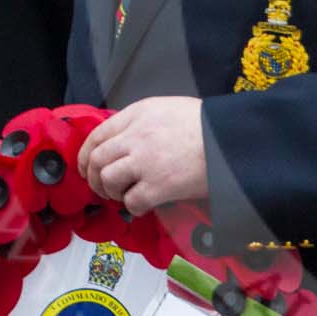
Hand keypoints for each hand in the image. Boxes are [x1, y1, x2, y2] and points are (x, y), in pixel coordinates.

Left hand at [77, 97, 207, 215]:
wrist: (230, 140)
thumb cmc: (206, 123)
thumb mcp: (169, 108)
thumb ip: (143, 121)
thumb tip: (125, 141)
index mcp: (138, 114)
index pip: (97, 134)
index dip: (86, 154)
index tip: (87, 167)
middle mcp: (135, 136)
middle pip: (96, 159)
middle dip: (94, 177)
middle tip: (104, 188)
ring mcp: (145, 162)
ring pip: (108, 180)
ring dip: (112, 192)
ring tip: (124, 196)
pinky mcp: (157, 187)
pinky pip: (131, 202)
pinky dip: (133, 207)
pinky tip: (144, 204)